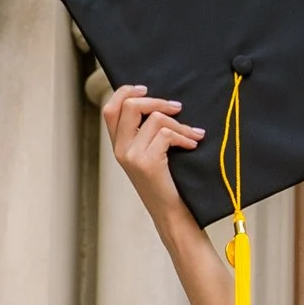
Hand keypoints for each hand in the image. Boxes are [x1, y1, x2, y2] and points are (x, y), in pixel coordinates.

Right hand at [101, 80, 203, 219]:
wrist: (171, 215)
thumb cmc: (167, 185)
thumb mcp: (150, 156)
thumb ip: (146, 134)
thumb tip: (161, 104)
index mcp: (118, 146)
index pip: (109, 109)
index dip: (125, 92)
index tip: (146, 89)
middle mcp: (120, 150)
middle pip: (130, 105)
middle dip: (157, 100)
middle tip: (178, 107)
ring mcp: (131, 156)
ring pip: (155, 118)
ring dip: (180, 124)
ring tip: (193, 134)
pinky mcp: (147, 162)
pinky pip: (167, 134)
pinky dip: (185, 137)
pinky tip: (193, 145)